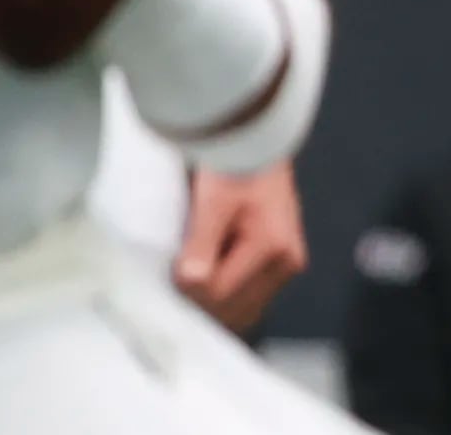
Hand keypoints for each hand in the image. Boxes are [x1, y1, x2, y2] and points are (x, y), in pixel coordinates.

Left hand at [176, 162, 307, 331]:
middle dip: (201, 303)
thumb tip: (189, 282)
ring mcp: (284, 265)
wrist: (255, 141)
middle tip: (167, 290)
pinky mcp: (276, 261)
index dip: (189, 290)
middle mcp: (286, 263)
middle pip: (237, 308)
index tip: (164, 278)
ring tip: (181, 287)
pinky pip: (247, 294)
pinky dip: (224, 293)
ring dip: (212, 302)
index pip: (222, 293)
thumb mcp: (213, 199)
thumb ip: (202, 241)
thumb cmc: (235, 163)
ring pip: (244, 307)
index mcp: (274, 249)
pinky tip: (200, 284)